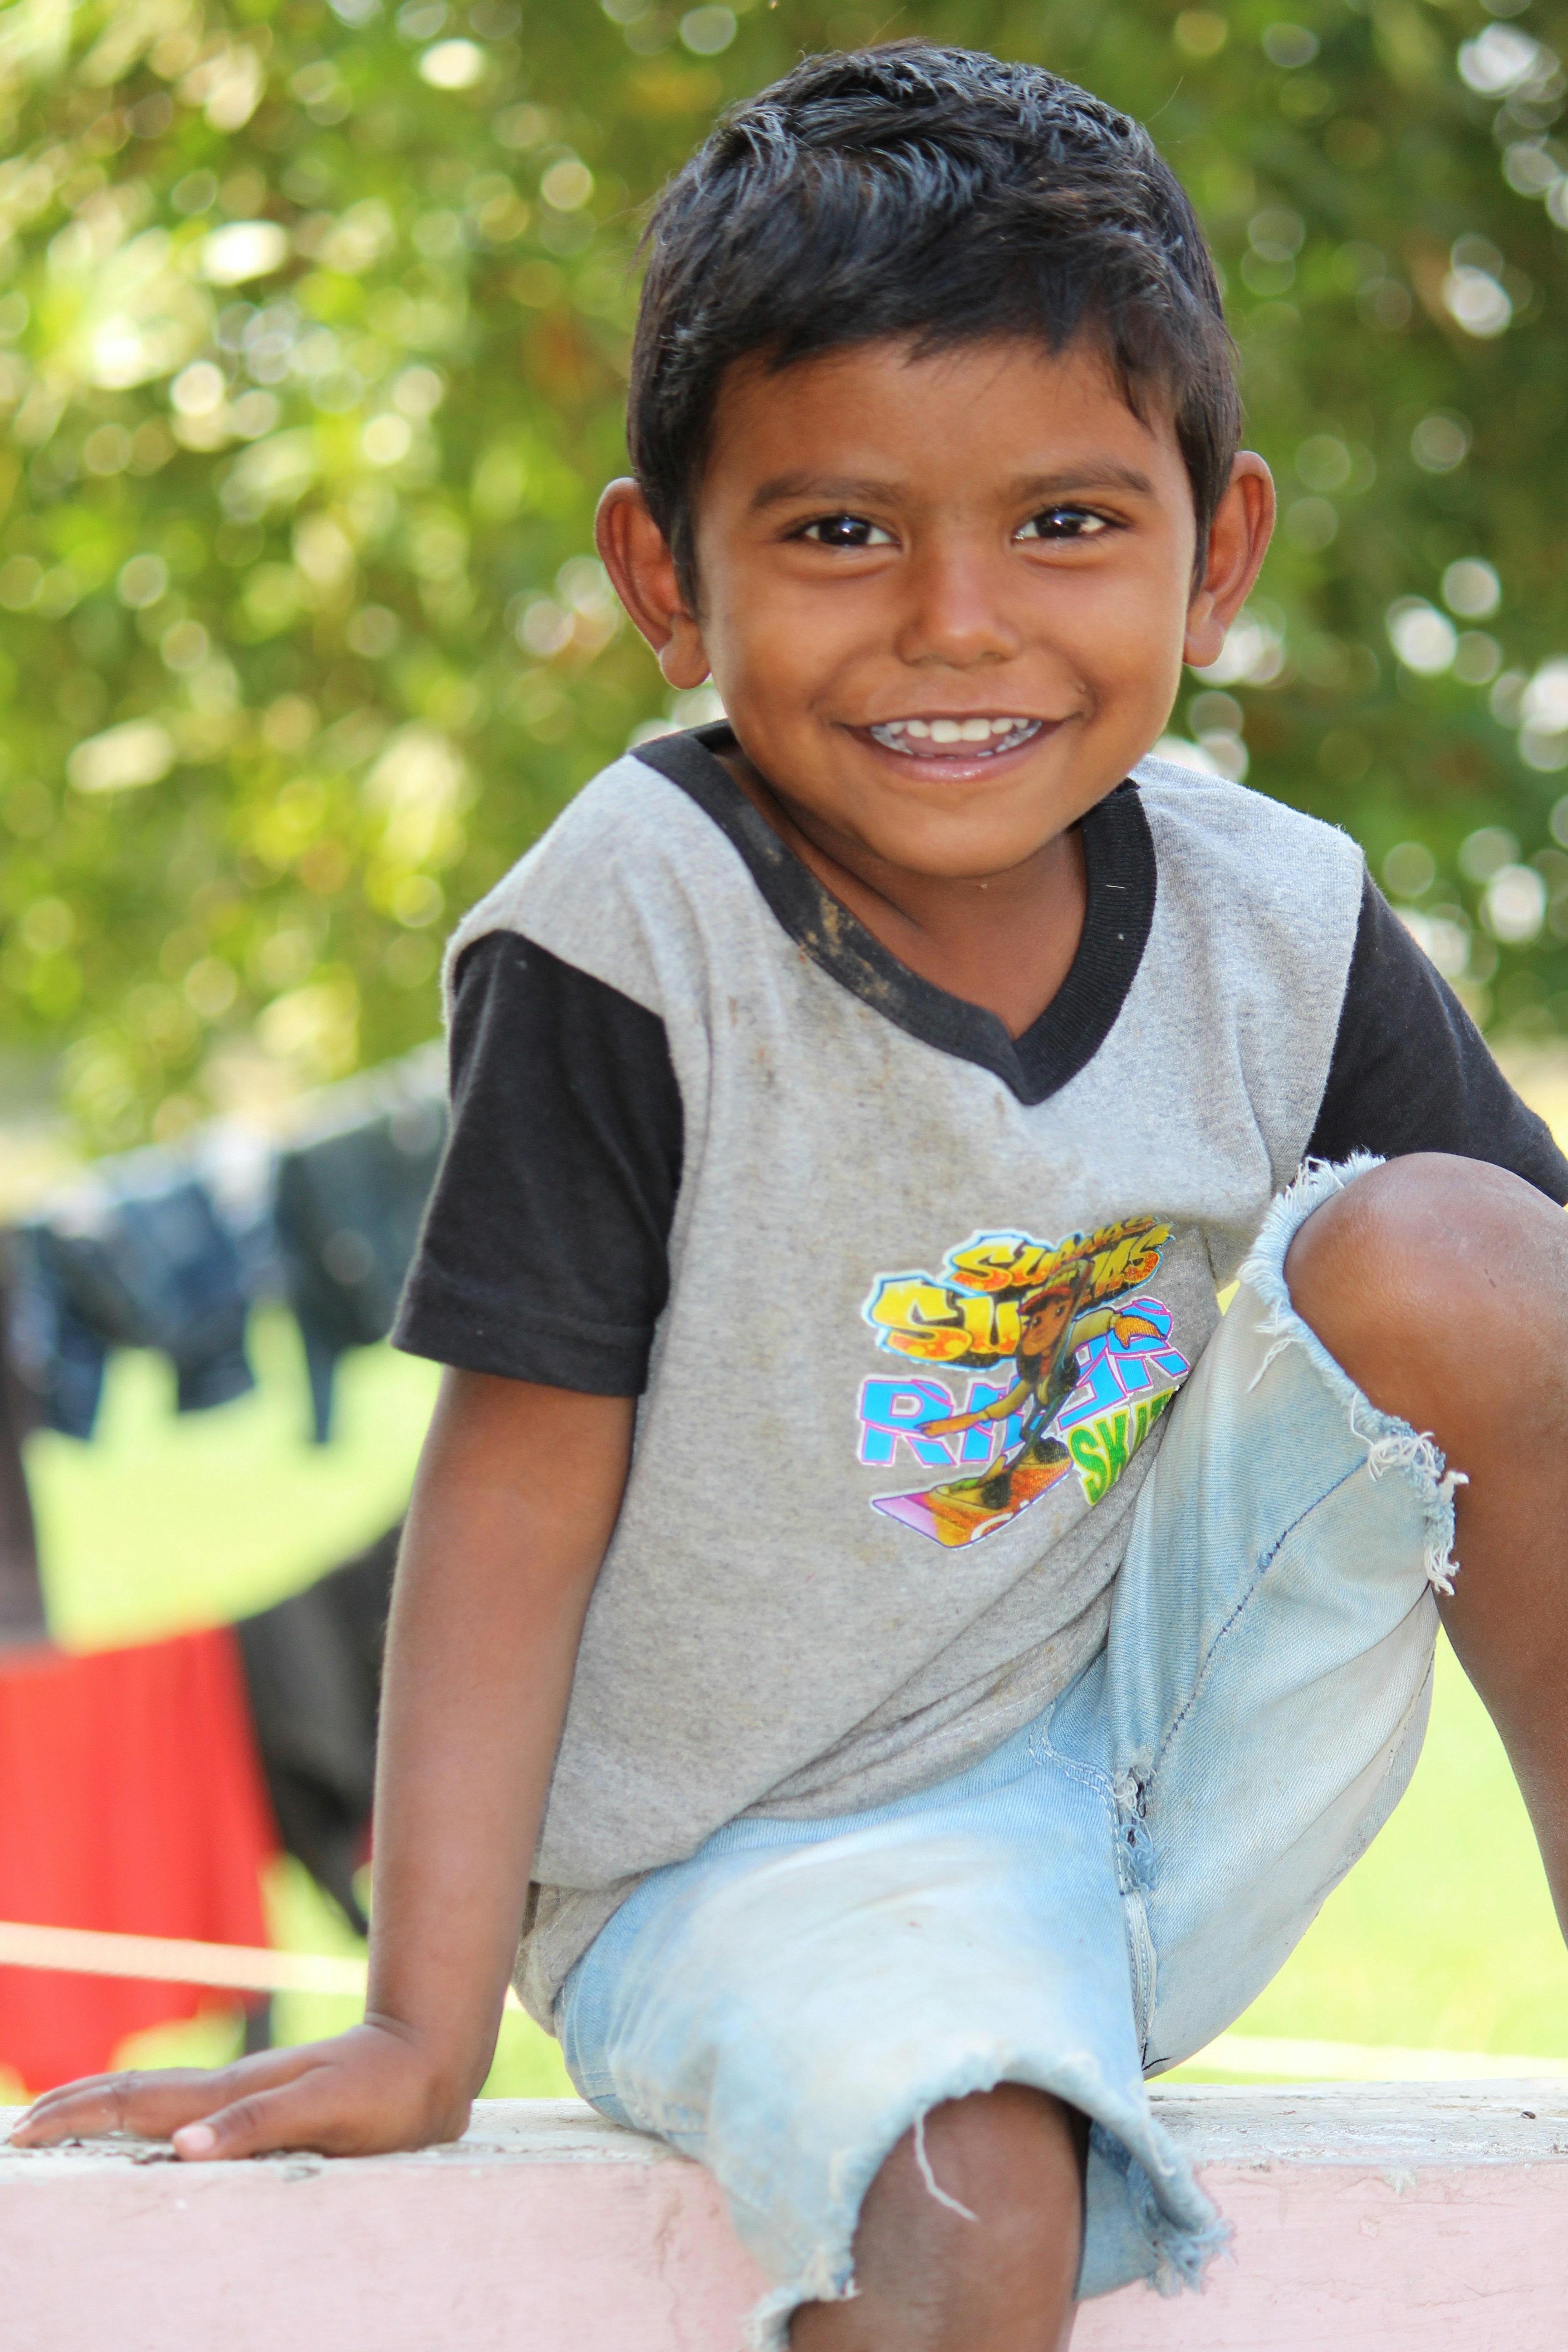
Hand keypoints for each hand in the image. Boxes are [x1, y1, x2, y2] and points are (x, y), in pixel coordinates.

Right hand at [8, 2017, 472, 2160]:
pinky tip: (146, 2137)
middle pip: (134, 2095)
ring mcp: (244, 2096)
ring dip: (103, 2111)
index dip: (77, 2115)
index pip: (137, 2103)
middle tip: (17, 2130)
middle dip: (72, 2109)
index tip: (23, 2131)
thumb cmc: (385, 2090)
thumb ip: (257, 2125)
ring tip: (59, 2124)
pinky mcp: (265, 2105)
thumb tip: (183, 2147)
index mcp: (231, 2094)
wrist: (430, 2059)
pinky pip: (190, 2115)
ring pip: (157, 2102)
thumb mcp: (327, 2110)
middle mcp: (229, 2092)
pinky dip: (149, 2121)